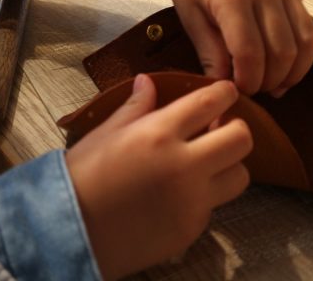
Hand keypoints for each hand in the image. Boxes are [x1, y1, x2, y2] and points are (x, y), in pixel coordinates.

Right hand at [67, 76, 251, 279]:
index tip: (226, 92)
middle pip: (240, 139)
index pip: (210, 103)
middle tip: (219, 128)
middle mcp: (184, 166)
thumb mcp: (106, 133)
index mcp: (159, 134)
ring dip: (228, 164)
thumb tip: (147, 82)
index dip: (224, 93)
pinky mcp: (192, 228)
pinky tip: (179, 192)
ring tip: (205, 162)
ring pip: (240, 176)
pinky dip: (204, 195)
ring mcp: (192, 201)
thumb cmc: (82, 177)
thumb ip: (135, 107)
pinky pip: (214, 205)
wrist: (72, 230)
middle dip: (235, 129)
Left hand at [161, 0, 312, 95]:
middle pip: (282, 49)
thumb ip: (211, 53)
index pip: (250, 53)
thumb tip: (227, 87)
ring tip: (278, 83)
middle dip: (269, 79)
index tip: (238, 92)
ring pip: (306, 36)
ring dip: (297, 68)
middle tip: (254, 91)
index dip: (247, 80)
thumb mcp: (190, 20)